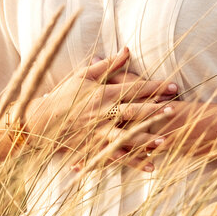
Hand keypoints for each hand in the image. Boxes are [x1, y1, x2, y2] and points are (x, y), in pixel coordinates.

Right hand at [25, 47, 177, 171]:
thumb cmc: (64, 95)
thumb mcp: (83, 75)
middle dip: (155, 111)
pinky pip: (118, 156)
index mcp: (102, 94)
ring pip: (127, 136)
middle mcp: (103, 113)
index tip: (173, 86)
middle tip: (174, 110)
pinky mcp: (95, 147)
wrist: (41, 120)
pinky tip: (150, 166)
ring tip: (166, 141)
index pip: (134, 89)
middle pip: (133, 111)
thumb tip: (127, 49)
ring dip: (147, 139)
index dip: (155, 87)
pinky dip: (134, 162)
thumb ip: (108, 64)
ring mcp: (99, 132)